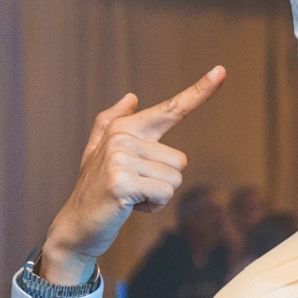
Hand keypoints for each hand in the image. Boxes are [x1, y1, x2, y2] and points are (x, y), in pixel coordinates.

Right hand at [39, 67, 225, 284]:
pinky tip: (127, 207)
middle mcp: (121, 137)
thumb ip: (112, 122)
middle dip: (161, 182)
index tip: (221, 71)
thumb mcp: (100, 154)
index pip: (170, 108)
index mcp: (124, 128)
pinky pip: (163, 194)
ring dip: (156, 196)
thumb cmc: (95, 189)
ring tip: (128, 196)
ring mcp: (119, 158)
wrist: (76, 226)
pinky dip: (152, 207)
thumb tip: (131, 96)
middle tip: (132, 188)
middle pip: (180, 161)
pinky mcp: (121, 181)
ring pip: (174, 179)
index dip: (200, 90)